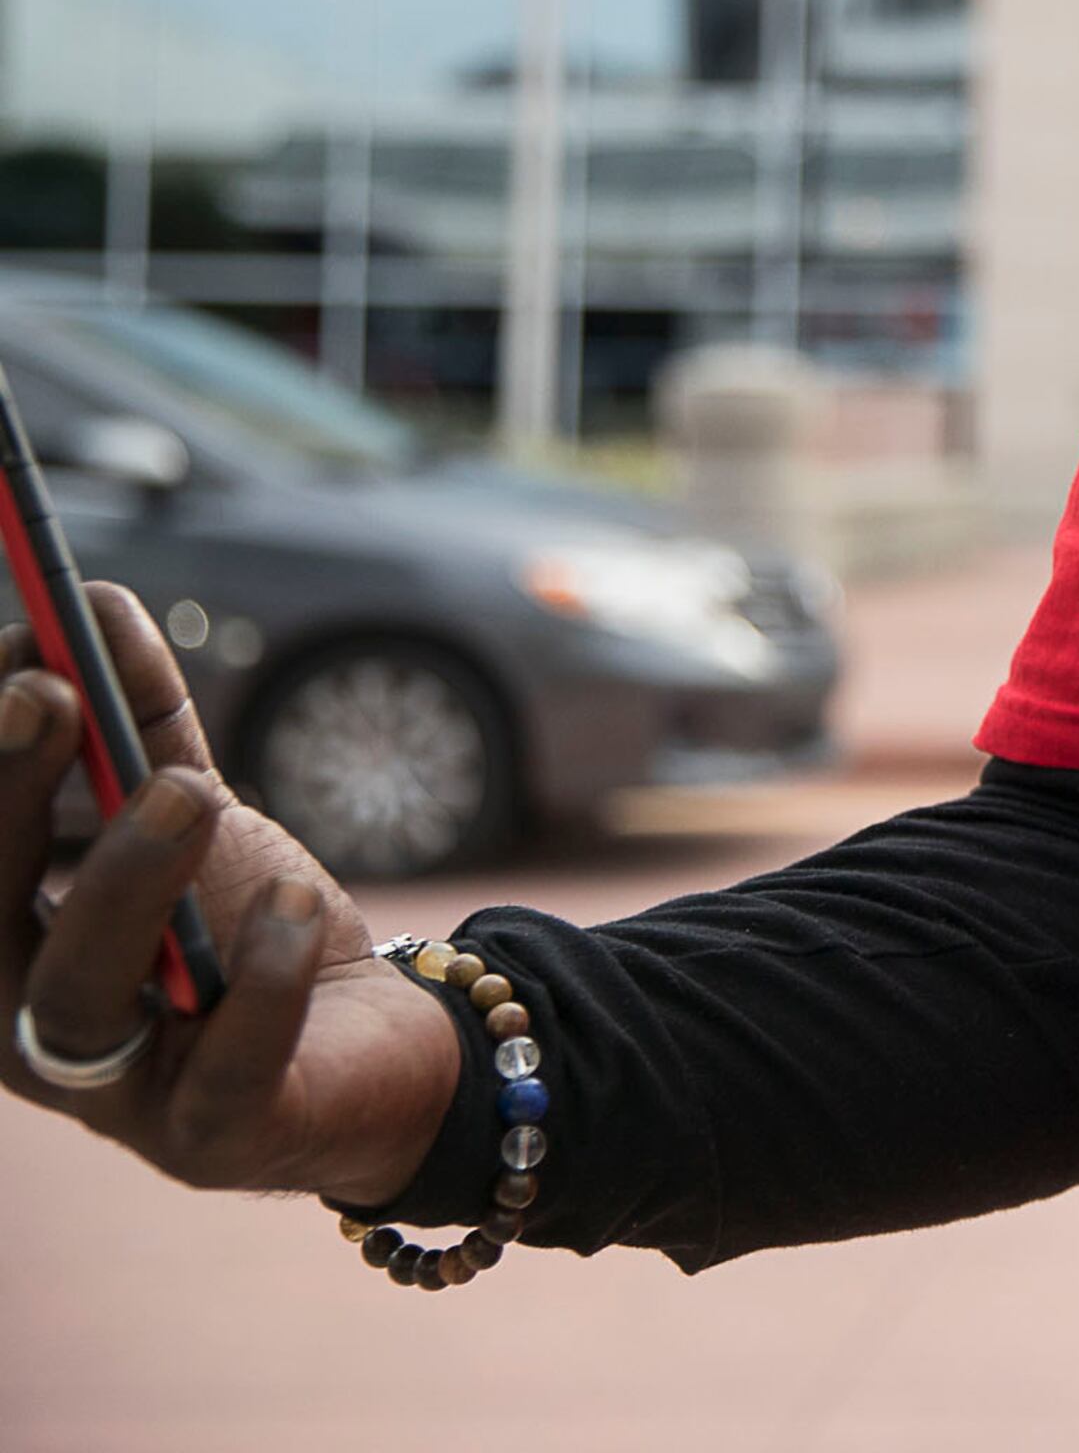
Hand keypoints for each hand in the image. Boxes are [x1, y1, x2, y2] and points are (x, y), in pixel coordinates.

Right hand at [3, 582, 462, 1203]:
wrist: (380, 1048)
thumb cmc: (250, 930)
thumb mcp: (193, 815)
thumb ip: (141, 724)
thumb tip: (88, 600)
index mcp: (5, 951)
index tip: (23, 662)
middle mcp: (32, 1031)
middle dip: (8, 802)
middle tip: (56, 696)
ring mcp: (120, 1098)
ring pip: (76, 996)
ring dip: (124, 879)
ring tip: (192, 788)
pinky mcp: (219, 1138)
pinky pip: (223, 1069)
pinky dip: (253, 981)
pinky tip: (285, 902)